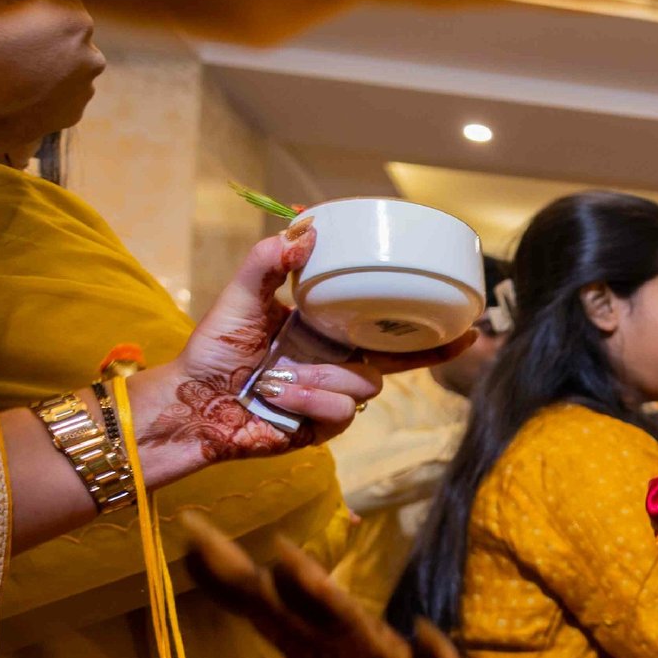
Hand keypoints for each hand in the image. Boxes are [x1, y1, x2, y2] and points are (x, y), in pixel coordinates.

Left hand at [131, 224, 474, 483]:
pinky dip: (311, 402)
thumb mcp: (242, 296)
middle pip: (389, 363)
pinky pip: (343, 412)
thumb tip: (306, 229)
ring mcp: (333, 399)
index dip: (428, 335)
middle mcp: (338, 365)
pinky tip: (281, 400)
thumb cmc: (213, 351)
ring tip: (277, 378)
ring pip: (365, 386)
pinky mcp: (323, 429)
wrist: (192, 403)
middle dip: (385, 357)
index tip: (465, 326)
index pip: (389, 333)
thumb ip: (270, 261)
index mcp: (328, 333)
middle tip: (350, 348)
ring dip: (321, 379)